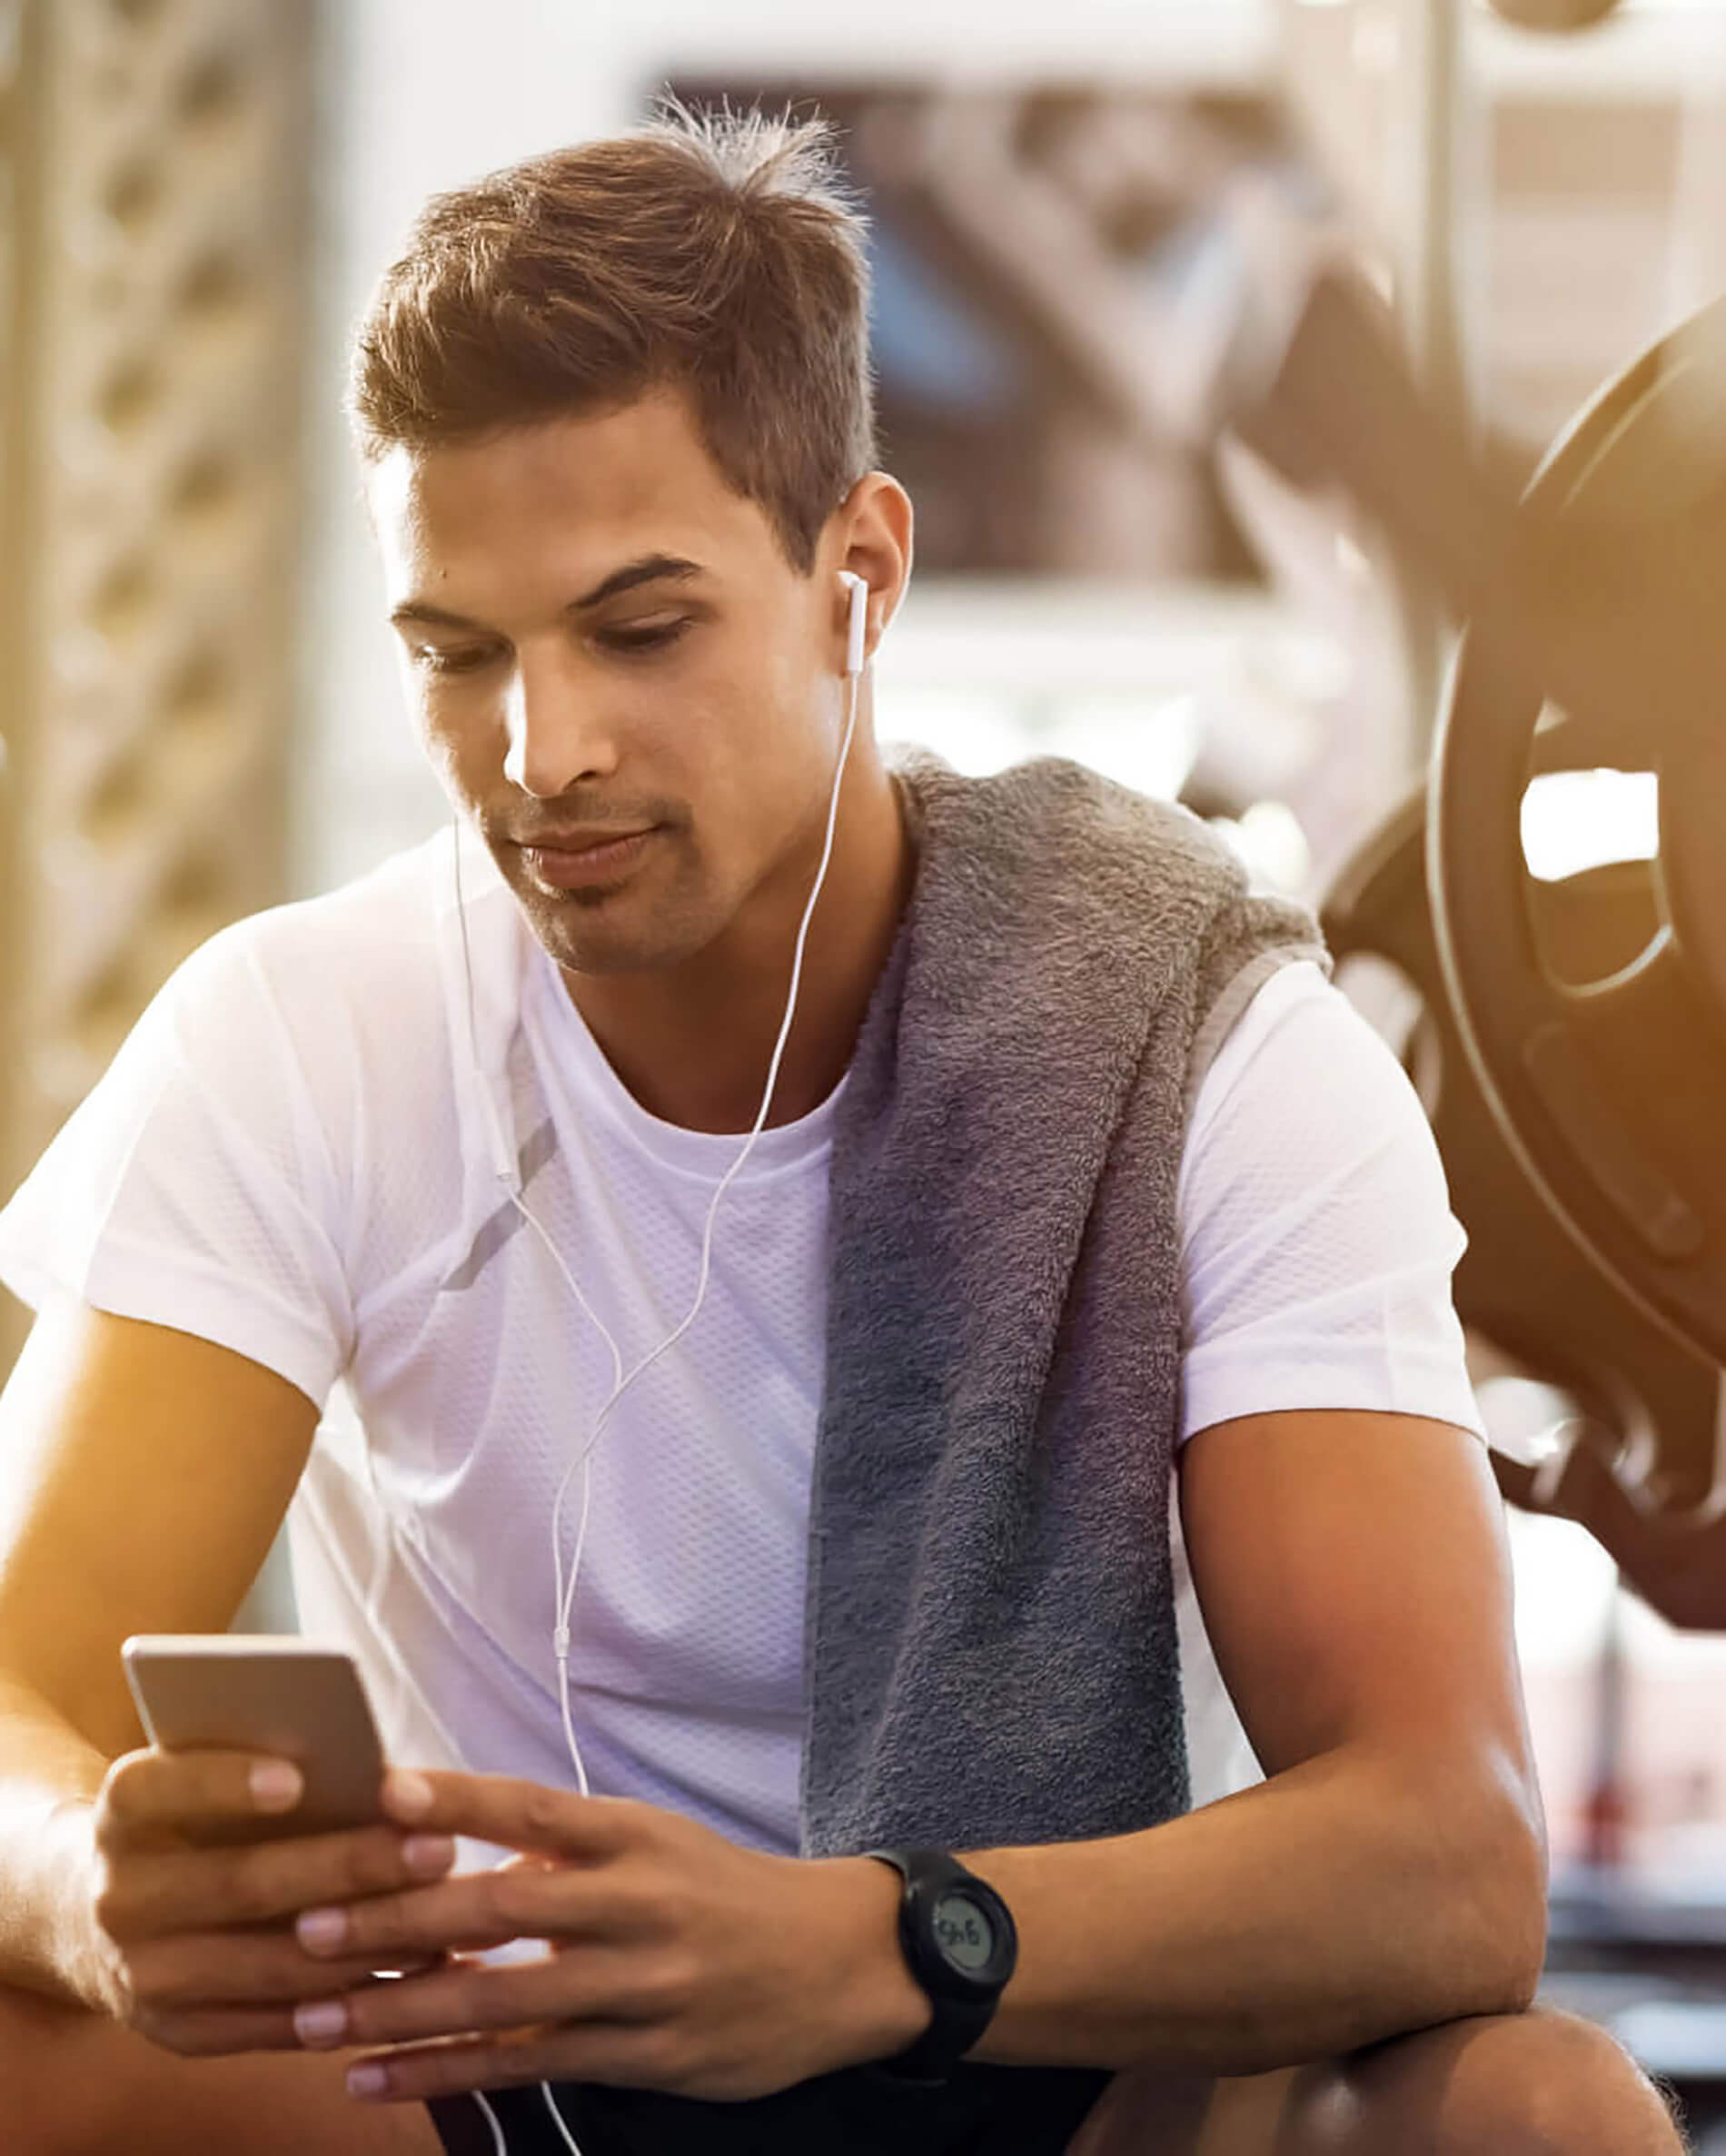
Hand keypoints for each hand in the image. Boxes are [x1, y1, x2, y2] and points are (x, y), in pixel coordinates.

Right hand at [79, 1746, 457, 2053]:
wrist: (99, 1914)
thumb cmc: (195, 1818)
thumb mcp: (204, 1777)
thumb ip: (268, 1766)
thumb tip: (375, 1772)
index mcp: (125, 1810)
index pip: (166, 1789)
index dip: (227, 1783)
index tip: (298, 1777)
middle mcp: (121, 1894)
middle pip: (243, 1883)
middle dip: (349, 1866)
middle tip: (438, 1848)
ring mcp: (143, 1973)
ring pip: (269, 1964)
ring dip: (367, 1945)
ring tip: (445, 1920)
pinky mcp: (177, 2031)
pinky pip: (273, 2025)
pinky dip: (348, 2003)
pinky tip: (413, 1978)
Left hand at [287, 1767, 928, 2106]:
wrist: (837, 1962)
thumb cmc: (724, 1893)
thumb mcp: (657, 1842)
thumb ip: (567, 1847)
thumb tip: (471, 1851)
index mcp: (634, 1835)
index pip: (532, 1806)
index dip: (455, 1800)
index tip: (378, 1792)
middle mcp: (636, 1901)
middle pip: (500, 1906)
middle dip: (395, 1920)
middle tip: (303, 1925)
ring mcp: (642, 1983)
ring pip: (503, 1999)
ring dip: (401, 2011)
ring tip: (314, 2019)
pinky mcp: (647, 2054)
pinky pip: (531, 2066)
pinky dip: (449, 2074)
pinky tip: (382, 2078)